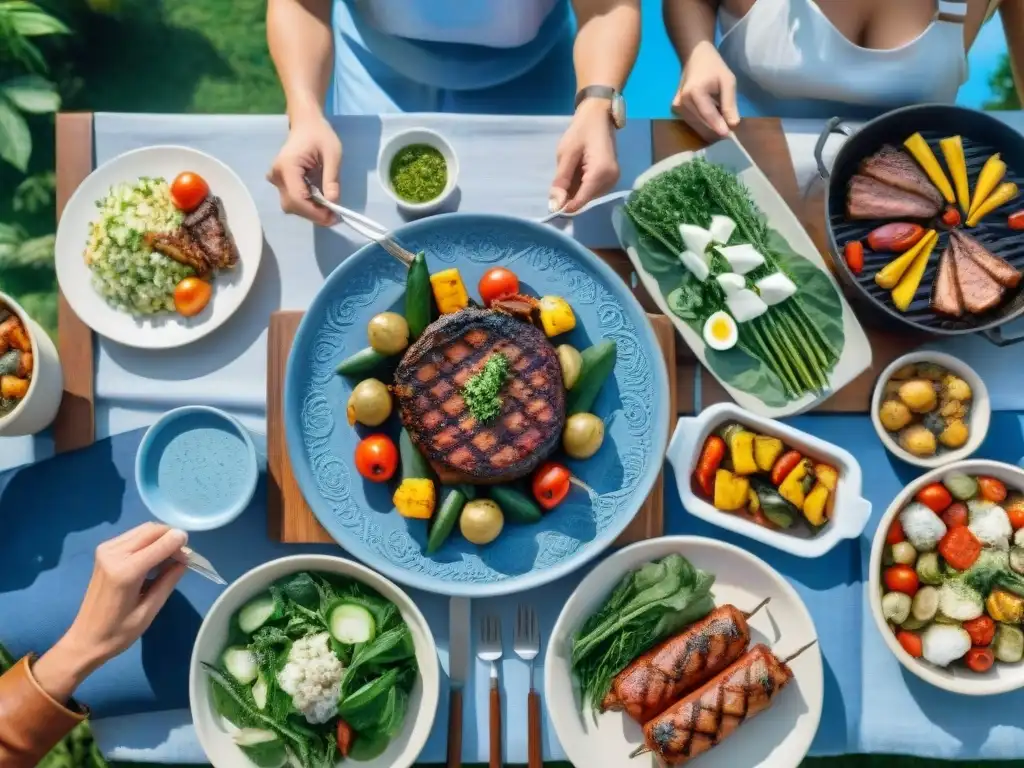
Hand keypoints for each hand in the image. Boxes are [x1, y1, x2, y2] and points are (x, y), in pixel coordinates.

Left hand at [32, 524, 187, 701]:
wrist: (85, 639)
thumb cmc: (118, 632)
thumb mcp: (149, 611)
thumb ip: (168, 581)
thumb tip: (184, 560)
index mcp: (125, 572)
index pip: (160, 543)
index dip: (179, 544)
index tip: (190, 557)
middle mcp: (113, 554)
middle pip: (152, 530)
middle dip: (171, 539)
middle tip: (182, 559)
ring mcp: (106, 549)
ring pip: (144, 530)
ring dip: (161, 539)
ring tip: (168, 560)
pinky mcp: (104, 550)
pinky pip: (134, 536)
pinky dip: (149, 542)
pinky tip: (152, 559)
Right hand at [268, 114, 341, 225]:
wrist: (306, 124)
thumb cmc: (320, 135)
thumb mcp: (332, 155)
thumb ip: (332, 179)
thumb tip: (333, 202)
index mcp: (287, 166)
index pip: (297, 198)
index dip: (315, 212)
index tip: (333, 217)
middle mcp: (277, 175)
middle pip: (292, 205)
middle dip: (313, 213)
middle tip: (334, 215)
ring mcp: (275, 179)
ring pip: (291, 205)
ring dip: (310, 210)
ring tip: (328, 208)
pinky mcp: (279, 182)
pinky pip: (291, 200)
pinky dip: (306, 204)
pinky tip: (319, 200)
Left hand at [549, 99, 619, 213]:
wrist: (598, 116)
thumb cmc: (581, 131)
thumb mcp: (566, 154)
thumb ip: (561, 181)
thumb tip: (554, 206)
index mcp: (601, 173)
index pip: (581, 200)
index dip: (565, 206)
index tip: (551, 206)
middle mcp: (611, 180)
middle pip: (585, 199)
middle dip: (570, 196)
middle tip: (560, 179)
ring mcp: (613, 180)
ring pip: (588, 196)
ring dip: (575, 190)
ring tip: (571, 171)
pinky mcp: (611, 179)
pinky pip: (592, 190)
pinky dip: (582, 186)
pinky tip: (578, 173)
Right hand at [672, 41, 739, 140]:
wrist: (696, 57)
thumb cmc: (714, 67)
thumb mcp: (728, 81)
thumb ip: (729, 103)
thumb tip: (733, 124)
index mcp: (694, 92)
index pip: (707, 114)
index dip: (718, 126)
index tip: (729, 136)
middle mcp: (682, 101)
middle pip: (701, 121)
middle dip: (715, 128)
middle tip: (730, 133)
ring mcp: (677, 105)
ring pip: (695, 123)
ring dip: (709, 126)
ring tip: (722, 124)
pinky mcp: (675, 108)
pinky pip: (691, 120)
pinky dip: (702, 122)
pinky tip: (712, 119)